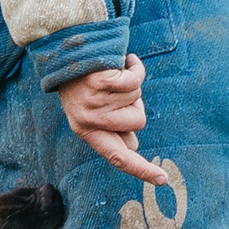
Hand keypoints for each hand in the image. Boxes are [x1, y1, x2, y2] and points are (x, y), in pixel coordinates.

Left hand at [58, 55, 169, 184]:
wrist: (66, 49)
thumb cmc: (83, 81)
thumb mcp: (91, 109)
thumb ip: (111, 127)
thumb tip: (132, 146)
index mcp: (87, 131)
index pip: (118, 158)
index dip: (141, 169)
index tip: (162, 179)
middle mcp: (90, 120)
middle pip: (138, 122)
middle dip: (136, 104)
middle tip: (116, 90)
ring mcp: (95, 102)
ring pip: (137, 98)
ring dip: (131, 83)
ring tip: (111, 75)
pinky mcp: (102, 82)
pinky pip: (136, 79)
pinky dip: (134, 66)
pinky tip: (123, 61)